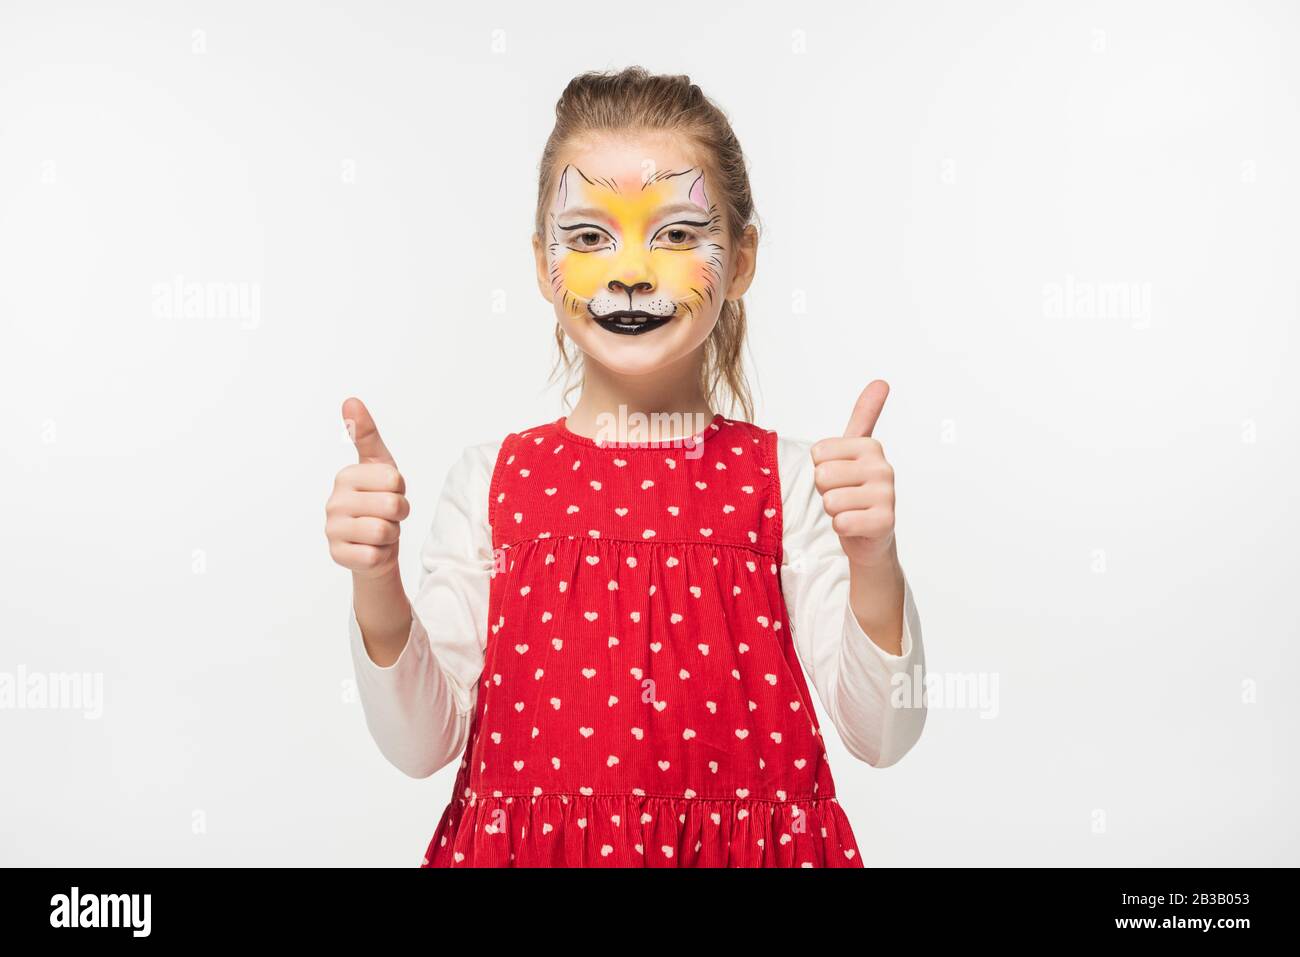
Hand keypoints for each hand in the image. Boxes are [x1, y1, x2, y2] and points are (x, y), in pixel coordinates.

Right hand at [325, 398, 408, 579]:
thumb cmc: (379, 502)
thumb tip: (350, 401)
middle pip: (392, 505)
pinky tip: (371, 549)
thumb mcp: (379, 465)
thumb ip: (366, 435)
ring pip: (384, 531)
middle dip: (399, 513)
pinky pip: (375, 554)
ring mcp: (332, 530)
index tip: (389, 492)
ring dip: (391, 533)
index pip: (394, 479)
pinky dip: (381, 554)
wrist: (375, 547)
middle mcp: (333, 502)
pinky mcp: (338, 556)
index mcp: (345, 477)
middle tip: (388, 515)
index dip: (400, 489)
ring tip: (381, 531)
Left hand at [811, 380, 896, 567]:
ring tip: (850, 510)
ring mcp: (887, 496)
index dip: (821, 469)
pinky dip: (842, 528)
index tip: (840, 477)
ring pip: (830, 501)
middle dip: (825, 491)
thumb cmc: (856, 491)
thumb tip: (881, 381)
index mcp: (871, 447)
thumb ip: (864, 416)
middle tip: (844, 496)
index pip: (818, 454)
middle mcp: (884, 468)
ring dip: (834, 511)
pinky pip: (841, 522)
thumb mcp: (854, 451)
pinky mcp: (884, 522)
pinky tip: (856, 526)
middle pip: (822, 476)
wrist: (870, 535)